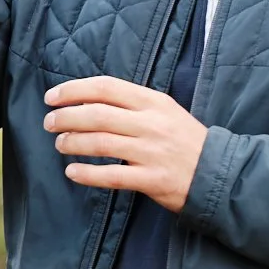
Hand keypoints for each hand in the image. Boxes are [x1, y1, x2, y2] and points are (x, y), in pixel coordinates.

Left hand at [43, 76, 208, 212]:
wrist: (219, 173)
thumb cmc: (186, 140)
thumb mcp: (164, 111)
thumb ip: (131, 105)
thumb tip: (87, 102)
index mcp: (153, 102)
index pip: (106, 88)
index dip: (74, 90)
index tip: (52, 97)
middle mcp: (151, 124)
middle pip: (97, 114)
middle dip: (66, 117)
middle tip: (49, 123)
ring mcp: (152, 152)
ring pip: (101, 143)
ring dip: (72, 143)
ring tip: (59, 145)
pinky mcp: (153, 180)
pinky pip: (112, 176)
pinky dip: (87, 174)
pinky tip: (72, 172)